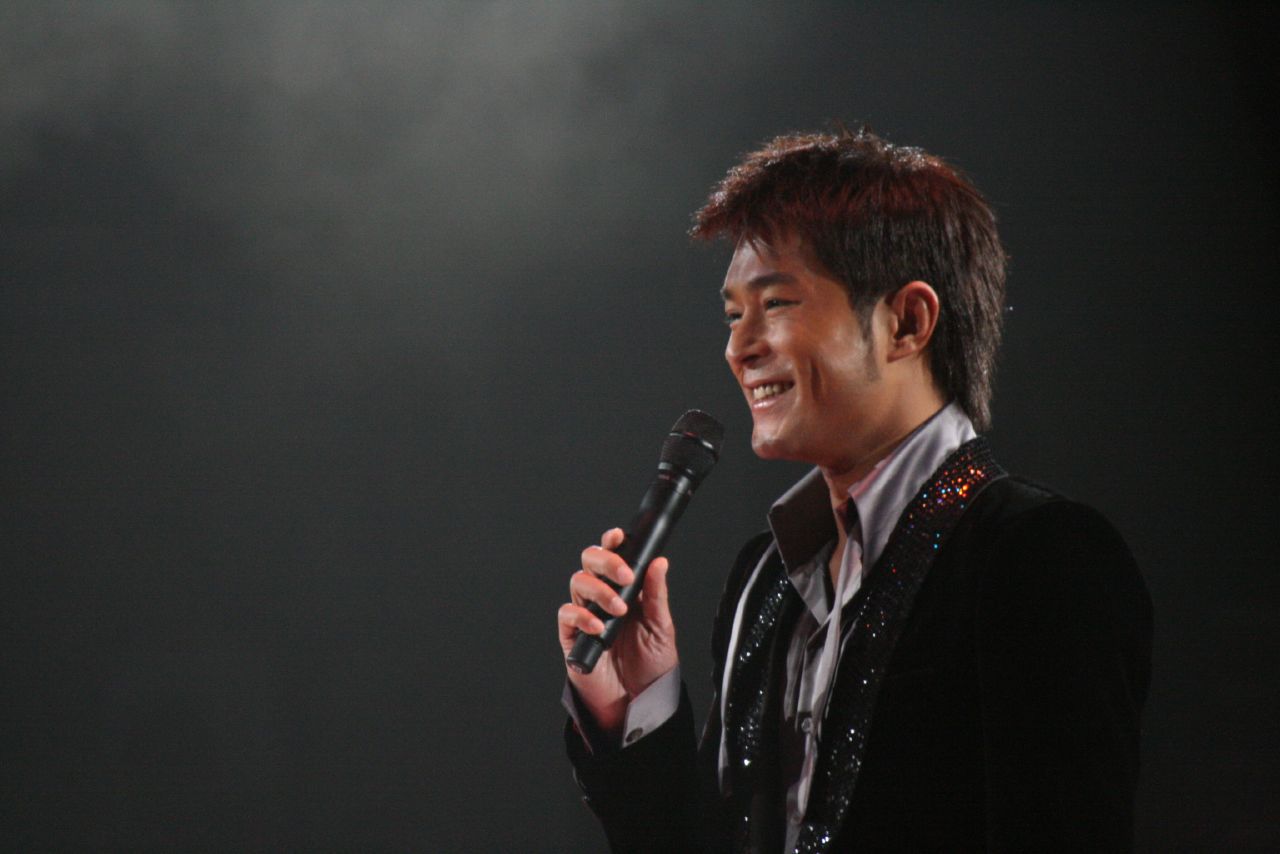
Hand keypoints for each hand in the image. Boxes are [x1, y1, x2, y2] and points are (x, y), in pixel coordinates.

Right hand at [557, 527, 678, 735]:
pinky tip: (599, 627)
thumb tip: (659, 562)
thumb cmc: (650, 667)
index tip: (619, 536)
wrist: (637, 704)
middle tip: (624, 575)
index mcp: (625, 590)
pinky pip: (567, 614)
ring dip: (598, 590)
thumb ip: (656, 595)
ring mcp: (586, 614)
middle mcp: (603, 597)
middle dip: (605, 561)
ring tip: (618, 610)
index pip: (614, 558)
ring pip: (578, 582)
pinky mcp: (572, 635)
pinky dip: (581, 615)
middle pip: (590, 562)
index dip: (612, 543)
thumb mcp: (661, 629)